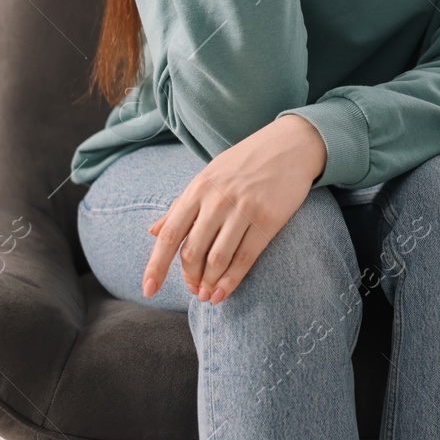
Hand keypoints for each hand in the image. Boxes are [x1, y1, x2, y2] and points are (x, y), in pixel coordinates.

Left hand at [143, 114, 327, 304]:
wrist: (292, 144)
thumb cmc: (246, 162)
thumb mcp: (209, 176)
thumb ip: (181, 205)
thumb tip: (152, 231)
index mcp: (198, 189)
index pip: (170, 235)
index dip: (156, 266)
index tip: (148, 290)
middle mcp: (217, 200)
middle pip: (192, 252)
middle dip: (189, 278)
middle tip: (193, 289)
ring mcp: (243, 209)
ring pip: (217, 259)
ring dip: (209, 283)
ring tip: (207, 295)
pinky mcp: (268, 218)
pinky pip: (245, 257)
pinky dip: (231, 280)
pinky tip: (224, 292)